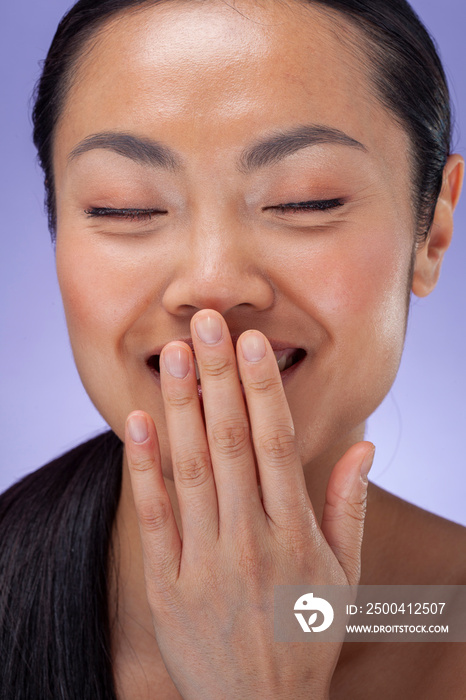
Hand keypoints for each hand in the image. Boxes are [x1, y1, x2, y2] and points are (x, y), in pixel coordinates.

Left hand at [125, 309, 373, 699]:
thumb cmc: (306, 635)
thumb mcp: (344, 579)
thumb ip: (349, 509)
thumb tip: (362, 447)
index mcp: (294, 535)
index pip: (275, 443)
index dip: (262, 388)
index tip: (251, 342)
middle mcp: (249, 540)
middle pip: (229, 442)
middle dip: (217, 377)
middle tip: (205, 323)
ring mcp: (204, 562)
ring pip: (190, 469)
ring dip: (180, 407)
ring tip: (173, 355)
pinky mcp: (166, 584)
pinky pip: (154, 517)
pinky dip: (143, 468)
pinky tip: (137, 423)